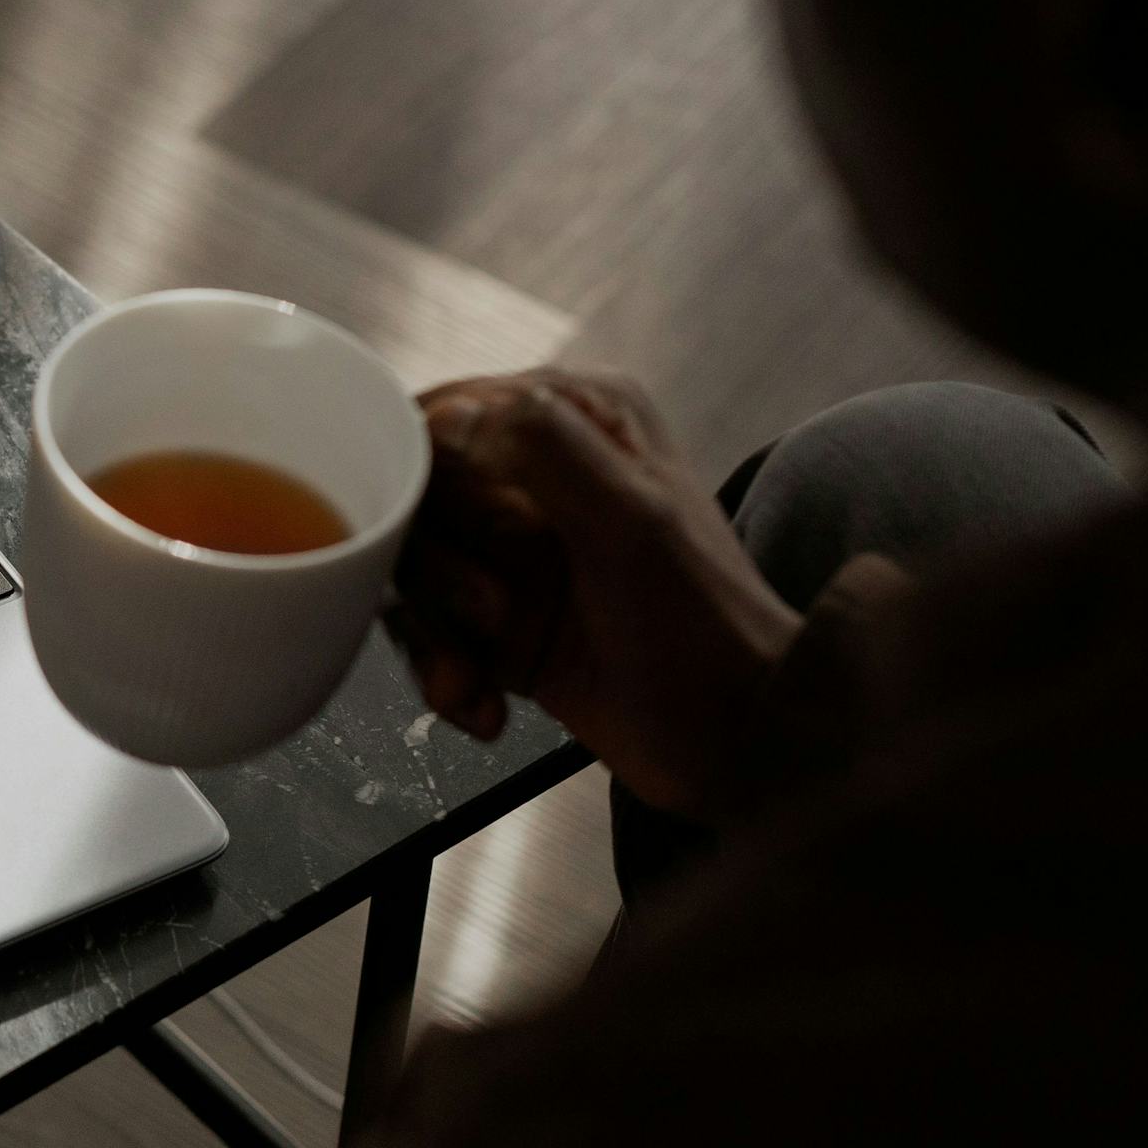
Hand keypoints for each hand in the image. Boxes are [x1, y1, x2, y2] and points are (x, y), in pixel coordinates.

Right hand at [390, 369, 804, 819]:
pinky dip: (447, 675)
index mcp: (578, 418)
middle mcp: (540, 474)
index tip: (426, 526)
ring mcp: (517, 550)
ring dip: (439, 632)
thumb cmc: (703, 620)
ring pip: (415, 572)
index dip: (421, 474)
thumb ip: (541, 446)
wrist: (732, 735)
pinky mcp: (502, 621)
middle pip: (417, 499)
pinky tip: (486, 703)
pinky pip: (431, 634)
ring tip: (486, 667)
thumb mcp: (629, 517)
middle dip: (434, 567)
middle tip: (489, 609)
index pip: (446, 413)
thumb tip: (444, 416)